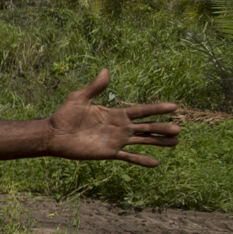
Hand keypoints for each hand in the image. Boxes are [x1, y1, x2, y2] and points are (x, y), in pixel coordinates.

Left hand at [44, 70, 180, 166]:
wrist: (53, 135)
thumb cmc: (64, 115)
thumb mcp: (79, 98)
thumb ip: (94, 87)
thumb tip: (105, 70)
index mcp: (115, 114)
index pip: (141, 111)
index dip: (157, 109)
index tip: (174, 106)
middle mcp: (120, 127)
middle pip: (146, 127)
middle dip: (162, 127)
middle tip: (179, 129)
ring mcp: (116, 141)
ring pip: (142, 141)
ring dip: (158, 142)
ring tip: (175, 143)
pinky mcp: (109, 153)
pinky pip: (129, 157)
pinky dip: (142, 160)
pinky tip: (156, 162)